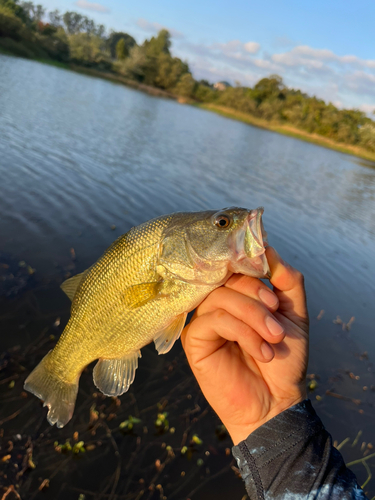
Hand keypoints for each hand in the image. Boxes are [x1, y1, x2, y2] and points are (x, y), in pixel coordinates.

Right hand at [181, 247, 308, 444]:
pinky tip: (260, 351)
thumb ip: (287, 280)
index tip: (274, 294)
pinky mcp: (194, 339)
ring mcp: (204, 320)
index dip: (254, 270)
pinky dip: (242, 332)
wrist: (277, 401)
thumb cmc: (284, 359)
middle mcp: (218, 302)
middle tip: (278, 326)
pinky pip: (214, 320)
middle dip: (258, 298)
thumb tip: (268, 248)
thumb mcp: (294, 315)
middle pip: (229, 278)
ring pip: (221, 297)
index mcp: (239, 295)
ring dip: (253, 317)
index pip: (237, 265)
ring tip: (273, 340)